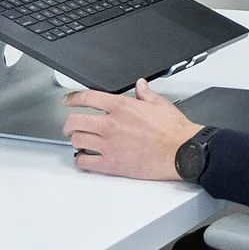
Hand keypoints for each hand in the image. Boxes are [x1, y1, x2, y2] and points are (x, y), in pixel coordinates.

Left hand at [65, 80, 194, 180]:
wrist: (181, 152)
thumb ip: (145, 93)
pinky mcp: (111, 164)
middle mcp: (111, 124)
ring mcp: (109, 145)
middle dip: (69, 123)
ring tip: (79, 142)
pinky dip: (81, 161)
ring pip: (77, 141)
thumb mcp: (160, 104)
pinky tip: (86, 159)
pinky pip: (85, 163)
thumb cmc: (173, 130)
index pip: (88, 98)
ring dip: (75, 141)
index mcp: (122, 107)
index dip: (73, 98)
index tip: (67, 101)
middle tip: (71, 125)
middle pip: (75, 121)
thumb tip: (140, 85)